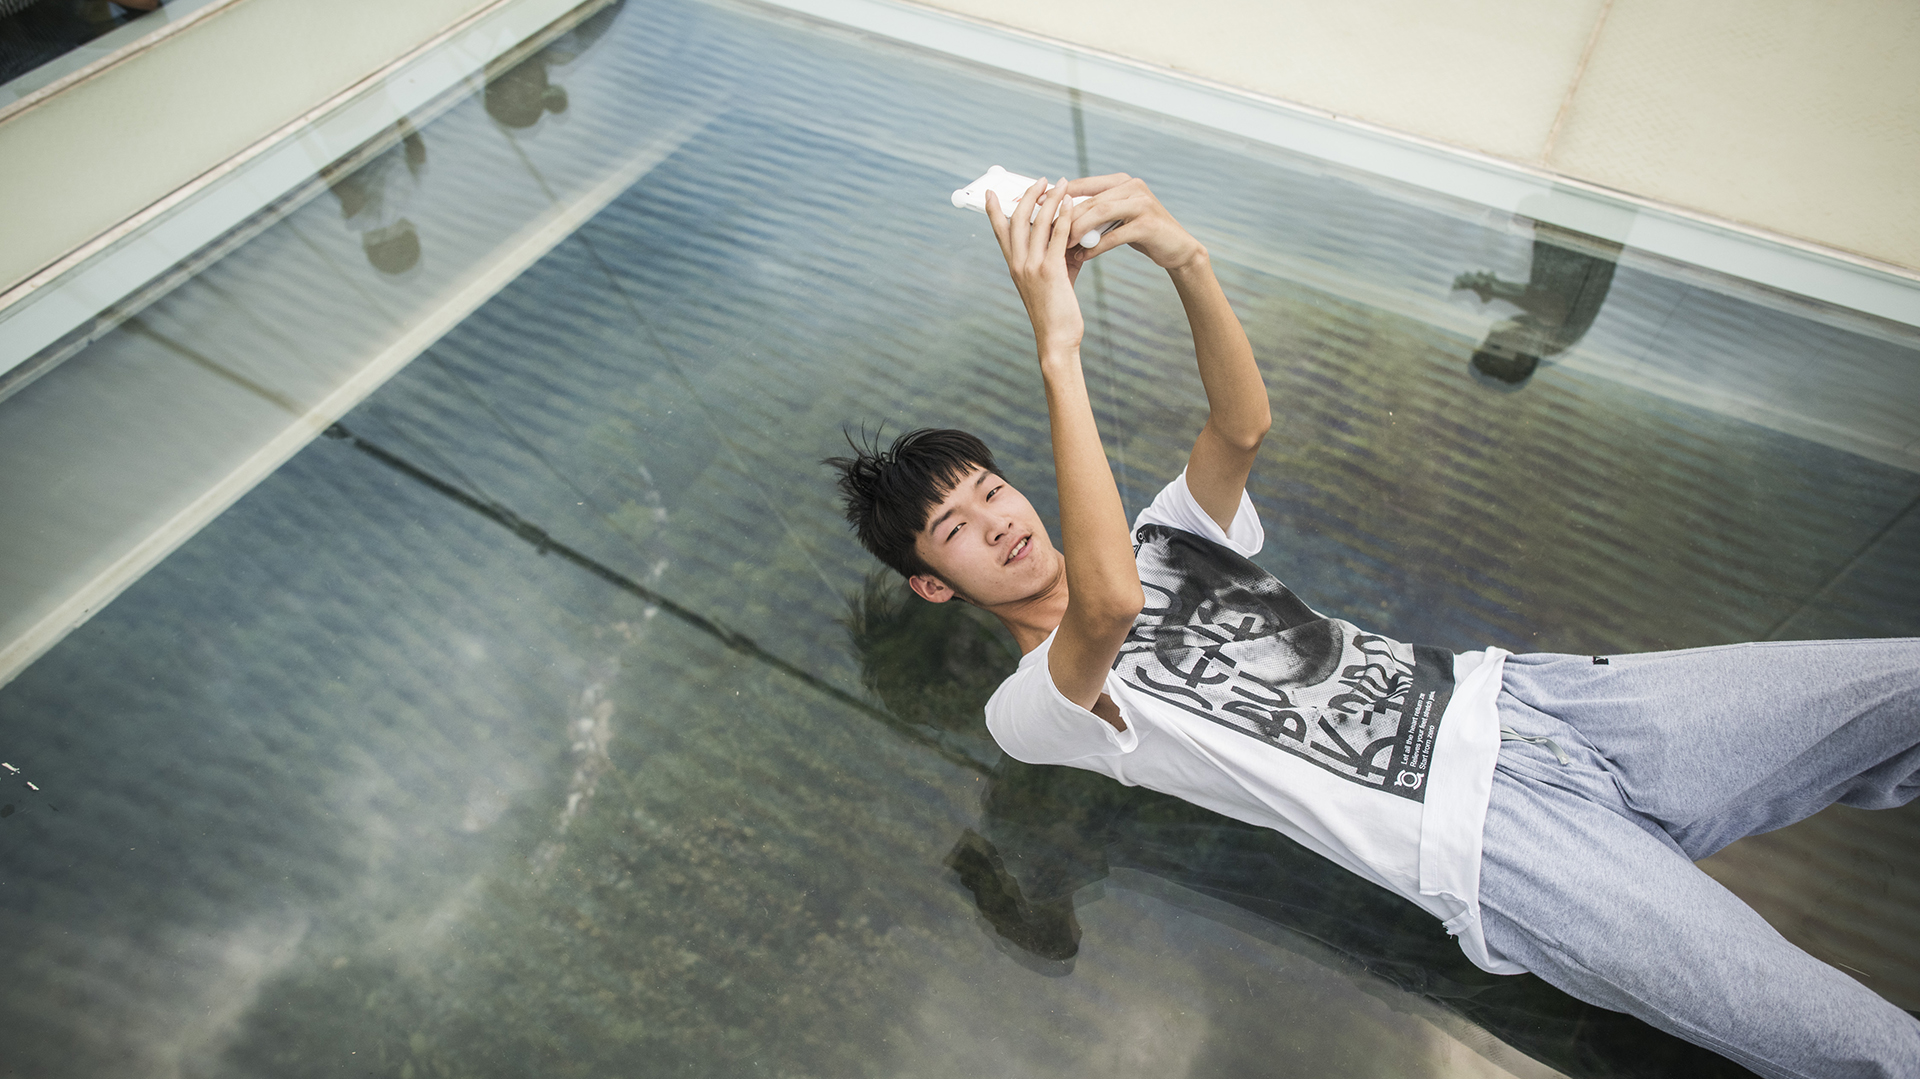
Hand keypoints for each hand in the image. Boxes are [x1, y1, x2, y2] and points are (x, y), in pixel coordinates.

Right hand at [986, 177, 1084, 354]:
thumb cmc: (1056, 312)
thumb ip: (1056, 255)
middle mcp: (1018, 263)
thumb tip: (1069, 234)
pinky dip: (1064, 216)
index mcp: (1013, 266)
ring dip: (1050, 199)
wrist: (1056, 338)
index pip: (1000, 231)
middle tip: (1041, 180)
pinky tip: (1071, 203)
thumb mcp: (1051, 280)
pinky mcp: (1050, 271)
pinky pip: (1057, 236)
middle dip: (1029, 195)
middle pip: (1018, 219)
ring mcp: (1032, 267)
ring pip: (1038, 223)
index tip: (991, 192)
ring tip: (1062, 183)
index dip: (994, 210)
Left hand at [1058, 174, 1204, 272]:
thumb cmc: (1140, 233)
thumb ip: (1094, 212)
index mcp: (1120, 181)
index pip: (1082, 185)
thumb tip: (1057, 216)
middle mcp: (1132, 186)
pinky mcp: (1148, 224)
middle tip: (1045, 233)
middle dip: (1065, 217)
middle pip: (1089, 200)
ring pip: (1100, 214)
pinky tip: (1082, 257)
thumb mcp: (1116, 218)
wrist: (1176, 248)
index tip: (1033, 203)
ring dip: (1078, 230)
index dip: (1057, 194)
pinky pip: (1115, 235)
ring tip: (1062, 245)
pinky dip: (1096, 247)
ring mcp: (1142, 203)